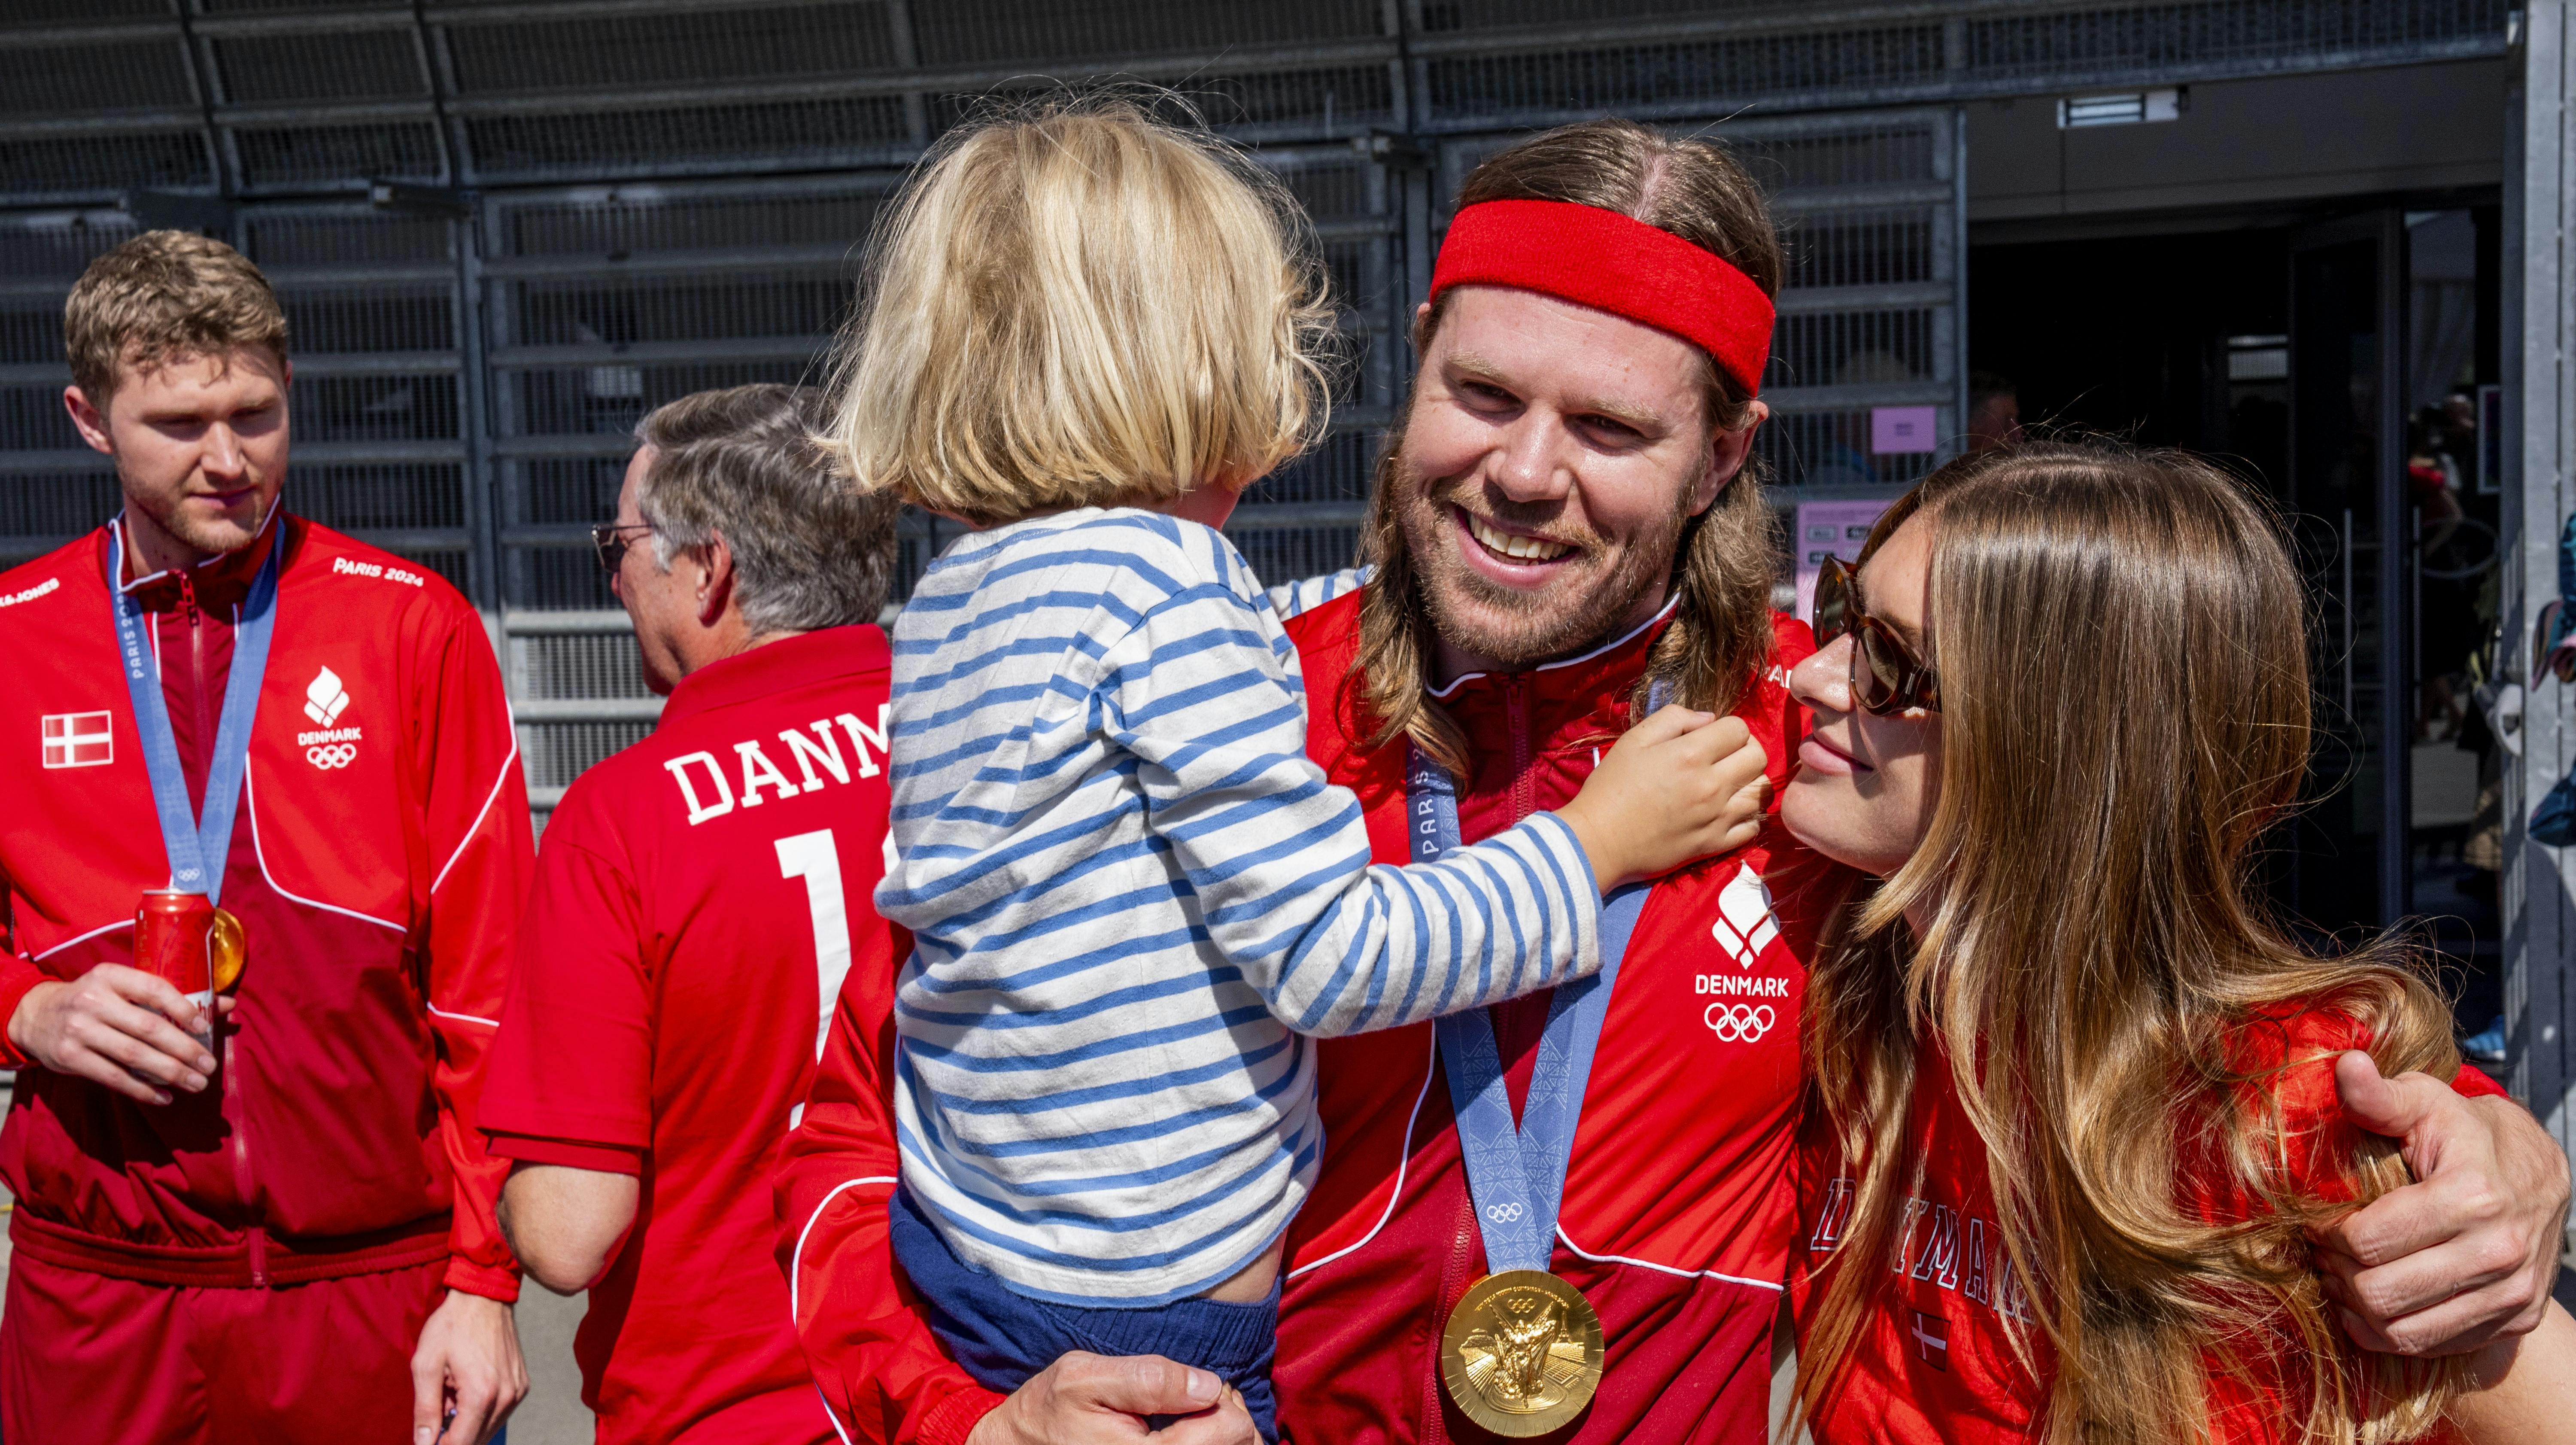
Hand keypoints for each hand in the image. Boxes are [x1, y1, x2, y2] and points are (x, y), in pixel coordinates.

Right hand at [8, 966, 228, 1104]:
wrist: (36, 1015)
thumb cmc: (95, 1000)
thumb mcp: (123, 988)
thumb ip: (170, 996)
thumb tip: (228, 1004)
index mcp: (110, 976)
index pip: (154, 989)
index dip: (183, 1008)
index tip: (205, 1029)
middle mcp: (93, 1000)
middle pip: (148, 1028)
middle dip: (184, 1050)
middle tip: (209, 1066)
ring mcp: (79, 1029)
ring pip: (133, 1055)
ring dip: (170, 1072)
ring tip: (196, 1084)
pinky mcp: (68, 1056)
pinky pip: (113, 1077)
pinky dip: (142, 1089)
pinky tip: (165, 1097)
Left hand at [409, 1289, 525, 1444]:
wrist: (484, 1296)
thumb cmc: (452, 1326)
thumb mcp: (426, 1365)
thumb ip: (425, 1410)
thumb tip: (424, 1443)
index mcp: (481, 1394)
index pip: (460, 1444)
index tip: (426, 1443)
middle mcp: (506, 1397)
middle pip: (477, 1441)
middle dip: (452, 1437)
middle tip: (435, 1415)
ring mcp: (517, 1391)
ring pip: (488, 1429)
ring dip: (466, 1424)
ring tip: (451, 1395)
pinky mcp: (521, 1385)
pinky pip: (499, 1413)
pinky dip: (480, 1412)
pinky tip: (466, 1391)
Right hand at [965, 1351, 1256, 1444]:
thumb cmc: (1050, 1410)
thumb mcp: (1087, 1377)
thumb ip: (1149, 1378)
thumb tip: (1207, 1384)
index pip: (1231, 1430)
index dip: (1223, 1398)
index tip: (1197, 1387)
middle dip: (1227, 1417)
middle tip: (1197, 1400)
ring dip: (1221, 1435)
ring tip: (1192, 1418)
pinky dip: (1206, 1444)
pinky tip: (1187, 1435)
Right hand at [1557, 706, 1768, 889]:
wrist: (1598, 840)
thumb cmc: (1610, 786)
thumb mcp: (1634, 739)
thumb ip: (1674, 719)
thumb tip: (1708, 719)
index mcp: (1691, 754)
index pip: (1739, 728)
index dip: (1728, 728)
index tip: (1711, 737)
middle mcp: (1712, 785)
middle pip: (1758, 757)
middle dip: (1746, 749)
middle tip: (1725, 756)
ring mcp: (1717, 818)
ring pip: (1761, 792)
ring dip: (1750, 782)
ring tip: (1730, 784)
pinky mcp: (1714, 845)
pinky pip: (1752, 827)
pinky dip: (1747, 817)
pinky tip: (1728, 812)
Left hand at [2312, 1051, 2570, 1355]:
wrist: (2542, 1174)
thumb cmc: (2470, 1133)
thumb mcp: (2428, 1101)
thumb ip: (2382, 1095)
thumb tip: (2345, 1066)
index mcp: (2474, 1195)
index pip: (2370, 1240)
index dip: (2327, 1234)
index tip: (2316, 1221)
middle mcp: (2499, 1250)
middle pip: (2382, 1292)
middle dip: (2337, 1273)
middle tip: (2322, 1252)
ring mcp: (2512, 1292)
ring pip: (2403, 1329)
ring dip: (2357, 1308)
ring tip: (2341, 1276)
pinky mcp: (2515, 1320)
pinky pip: (2432, 1344)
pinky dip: (2390, 1332)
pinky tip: (2371, 1303)